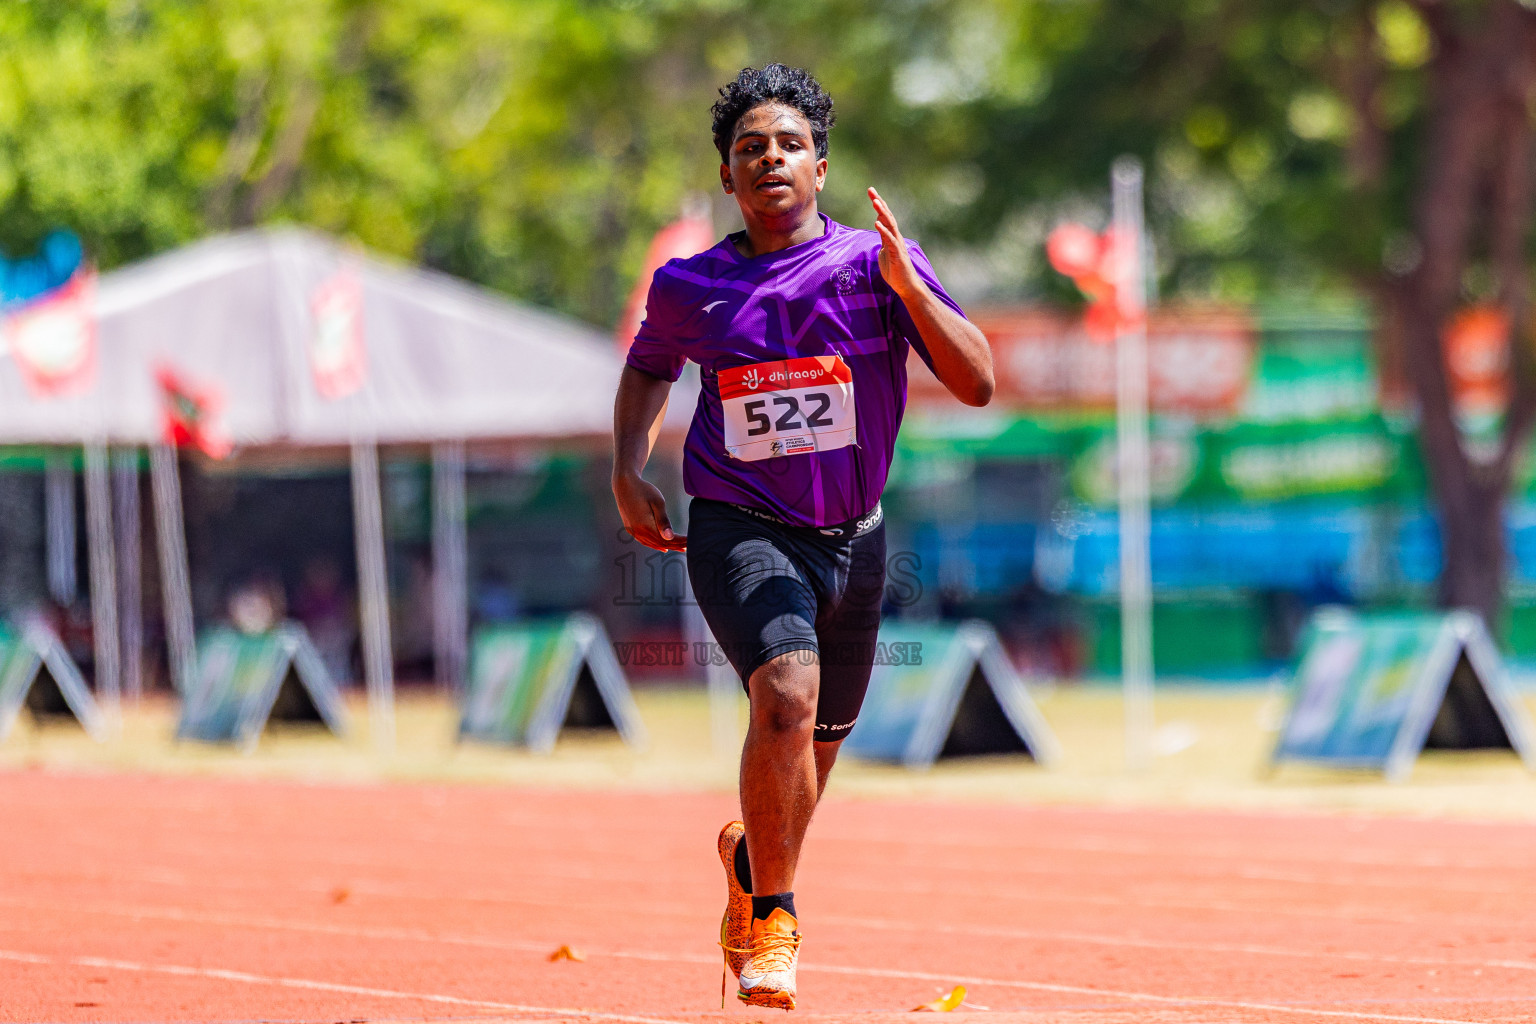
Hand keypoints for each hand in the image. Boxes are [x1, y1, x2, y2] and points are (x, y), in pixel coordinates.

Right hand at [612, 472, 685, 551]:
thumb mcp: (657, 502)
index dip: (680, 541)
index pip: (667, 540)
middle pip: (661, 543)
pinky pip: (645, 541)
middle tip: (689, 545)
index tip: (691, 540)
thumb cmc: (643, 490)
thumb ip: (663, 521)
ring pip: (653, 544)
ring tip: (680, 548)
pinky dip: (655, 545)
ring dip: (667, 546)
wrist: (624, 484)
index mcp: (646, 526)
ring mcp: (633, 531)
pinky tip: (662, 547)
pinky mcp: (630, 528)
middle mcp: (638, 532)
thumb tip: (669, 538)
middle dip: (676, 545)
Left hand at [869, 187, 926, 301]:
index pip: (884, 216)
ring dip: (882, 212)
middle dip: (879, 202)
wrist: (906, 285)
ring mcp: (898, 244)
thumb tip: (879, 228)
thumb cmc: (895, 271)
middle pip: (887, 216)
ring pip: (890, 225)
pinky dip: (884, 230)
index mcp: (891, 236)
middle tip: (871, 190)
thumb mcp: (885, 252)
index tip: (871, 192)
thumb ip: (883, 239)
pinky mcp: (898, 253)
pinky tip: (877, 222)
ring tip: (875, 201)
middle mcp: (896, 237)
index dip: (878, 204)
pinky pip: (890, 240)